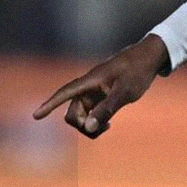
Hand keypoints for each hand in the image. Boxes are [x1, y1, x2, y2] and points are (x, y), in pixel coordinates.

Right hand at [32, 35, 170, 138]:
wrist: (151, 57)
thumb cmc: (138, 71)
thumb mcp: (125, 92)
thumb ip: (106, 109)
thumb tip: (87, 127)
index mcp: (90, 81)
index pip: (64, 93)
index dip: (50, 105)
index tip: (35, 116)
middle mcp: (88, 86)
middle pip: (72, 111)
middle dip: (81, 124)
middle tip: (102, 129)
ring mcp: (95, 91)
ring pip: (81, 114)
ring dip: (89, 125)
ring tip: (107, 128)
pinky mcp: (102, 95)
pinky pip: (90, 113)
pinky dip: (95, 121)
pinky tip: (107, 124)